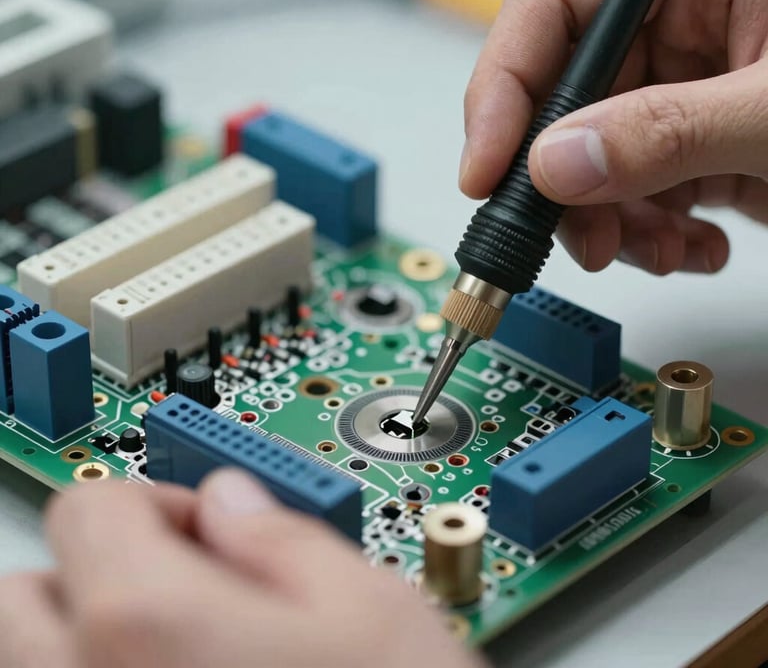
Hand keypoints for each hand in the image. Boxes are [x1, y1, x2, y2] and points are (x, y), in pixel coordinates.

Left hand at [0, 469, 484, 667]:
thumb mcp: (371, 608)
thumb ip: (281, 536)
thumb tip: (231, 501)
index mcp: (152, 629)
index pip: (90, 509)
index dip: (155, 503)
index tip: (205, 534)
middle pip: (24, 600)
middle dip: (95, 576)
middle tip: (182, 595)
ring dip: (82, 649)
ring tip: (177, 661)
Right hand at [461, 0, 767, 274]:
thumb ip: (672, 127)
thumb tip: (559, 164)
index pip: (553, 6)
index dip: (503, 89)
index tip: (486, 171)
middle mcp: (684, 18)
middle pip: (565, 93)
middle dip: (560, 178)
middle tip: (568, 237)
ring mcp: (689, 85)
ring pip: (594, 154)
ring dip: (607, 217)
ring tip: (652, 248)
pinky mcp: (701, 139)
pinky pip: (638, 186)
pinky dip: (650, 229)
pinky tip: (692, 243)